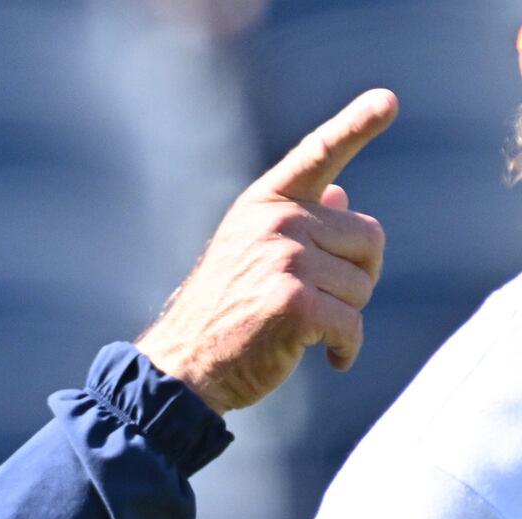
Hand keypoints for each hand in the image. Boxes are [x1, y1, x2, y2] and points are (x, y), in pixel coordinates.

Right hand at [135, 89, 397, 414]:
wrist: (183, 365)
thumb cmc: (221, 311)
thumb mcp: (251, 254)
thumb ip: (299, 223)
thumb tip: (343, 196)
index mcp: (264, 204)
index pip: (318, 155)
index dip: (356, 125)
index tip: (387, 100)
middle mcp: (275, 223)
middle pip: (369, 239)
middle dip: (355, 277)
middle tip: (318, 302)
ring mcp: (283, 260)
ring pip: (363, 286)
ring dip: (345, 317)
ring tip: (302, 329)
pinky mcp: (293, 303)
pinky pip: (353, 324)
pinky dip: (347, 348)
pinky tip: (328, 358)